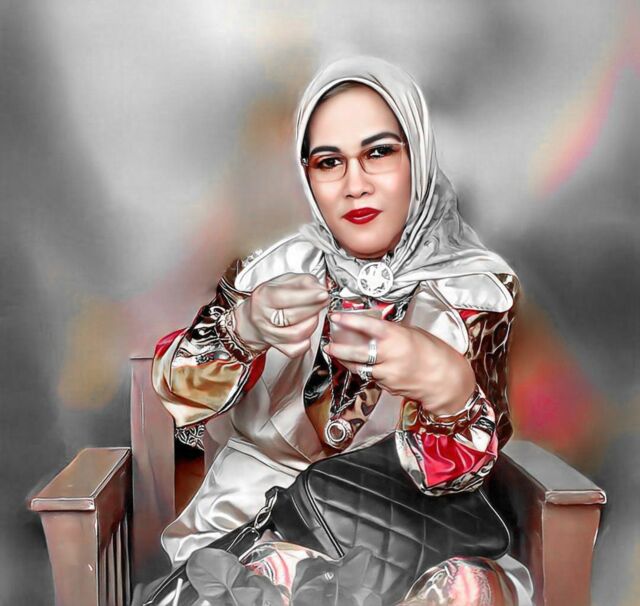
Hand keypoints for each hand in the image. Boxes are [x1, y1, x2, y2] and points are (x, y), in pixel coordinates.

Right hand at [233, 273, 328, 357]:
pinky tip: (307, 330)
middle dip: (314, 308)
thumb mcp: (283, 282)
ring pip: (296, 334)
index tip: (323, 294)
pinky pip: (295, 349)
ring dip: (312, 323)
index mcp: (263, 296)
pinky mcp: (276, 347)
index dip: (307, 297)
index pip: (285, 297)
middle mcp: (263, 317)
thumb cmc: (270, 298)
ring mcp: (268, 334)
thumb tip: (319, 288)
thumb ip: (303, 282)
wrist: (252, 318)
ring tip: (315, 314)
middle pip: (292, 316)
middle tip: (323, 301)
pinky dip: (306, 341)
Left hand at [323, 312, 475, 414]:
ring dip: (347, 361)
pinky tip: (361, 365)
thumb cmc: (434, 353)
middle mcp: (390, 356)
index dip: (349, 321)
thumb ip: (392, 331)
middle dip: (339, 349)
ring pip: (359, 368)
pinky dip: (364, 371)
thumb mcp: (413, 333)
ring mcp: (388, 374)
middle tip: (329, 344)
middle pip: (356, 353)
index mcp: (397, 338)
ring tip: (338, 354)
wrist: (446, 380)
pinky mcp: (387, 386)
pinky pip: (371, 377)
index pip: (367, 327)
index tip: (336, 317)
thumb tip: (373, 326)